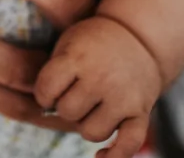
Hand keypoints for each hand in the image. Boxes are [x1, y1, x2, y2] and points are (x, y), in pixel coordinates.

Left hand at [35, 16, 160, 157]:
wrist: (139, 38)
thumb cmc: (94, 44)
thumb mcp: (68, 43)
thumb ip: (53, 71)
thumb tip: (42, 110)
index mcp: (79, 57)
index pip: (46, 89)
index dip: (45, 93)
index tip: (52, 88)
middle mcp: (102, 78)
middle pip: (68, 112)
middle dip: (67, 106)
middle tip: (76, 93)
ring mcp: (123, 97)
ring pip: (92, 133)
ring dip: (88, 124)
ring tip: (93, 107)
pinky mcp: (141, 113)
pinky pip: (128, 145)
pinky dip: (114, 156)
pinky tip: (100, 156)